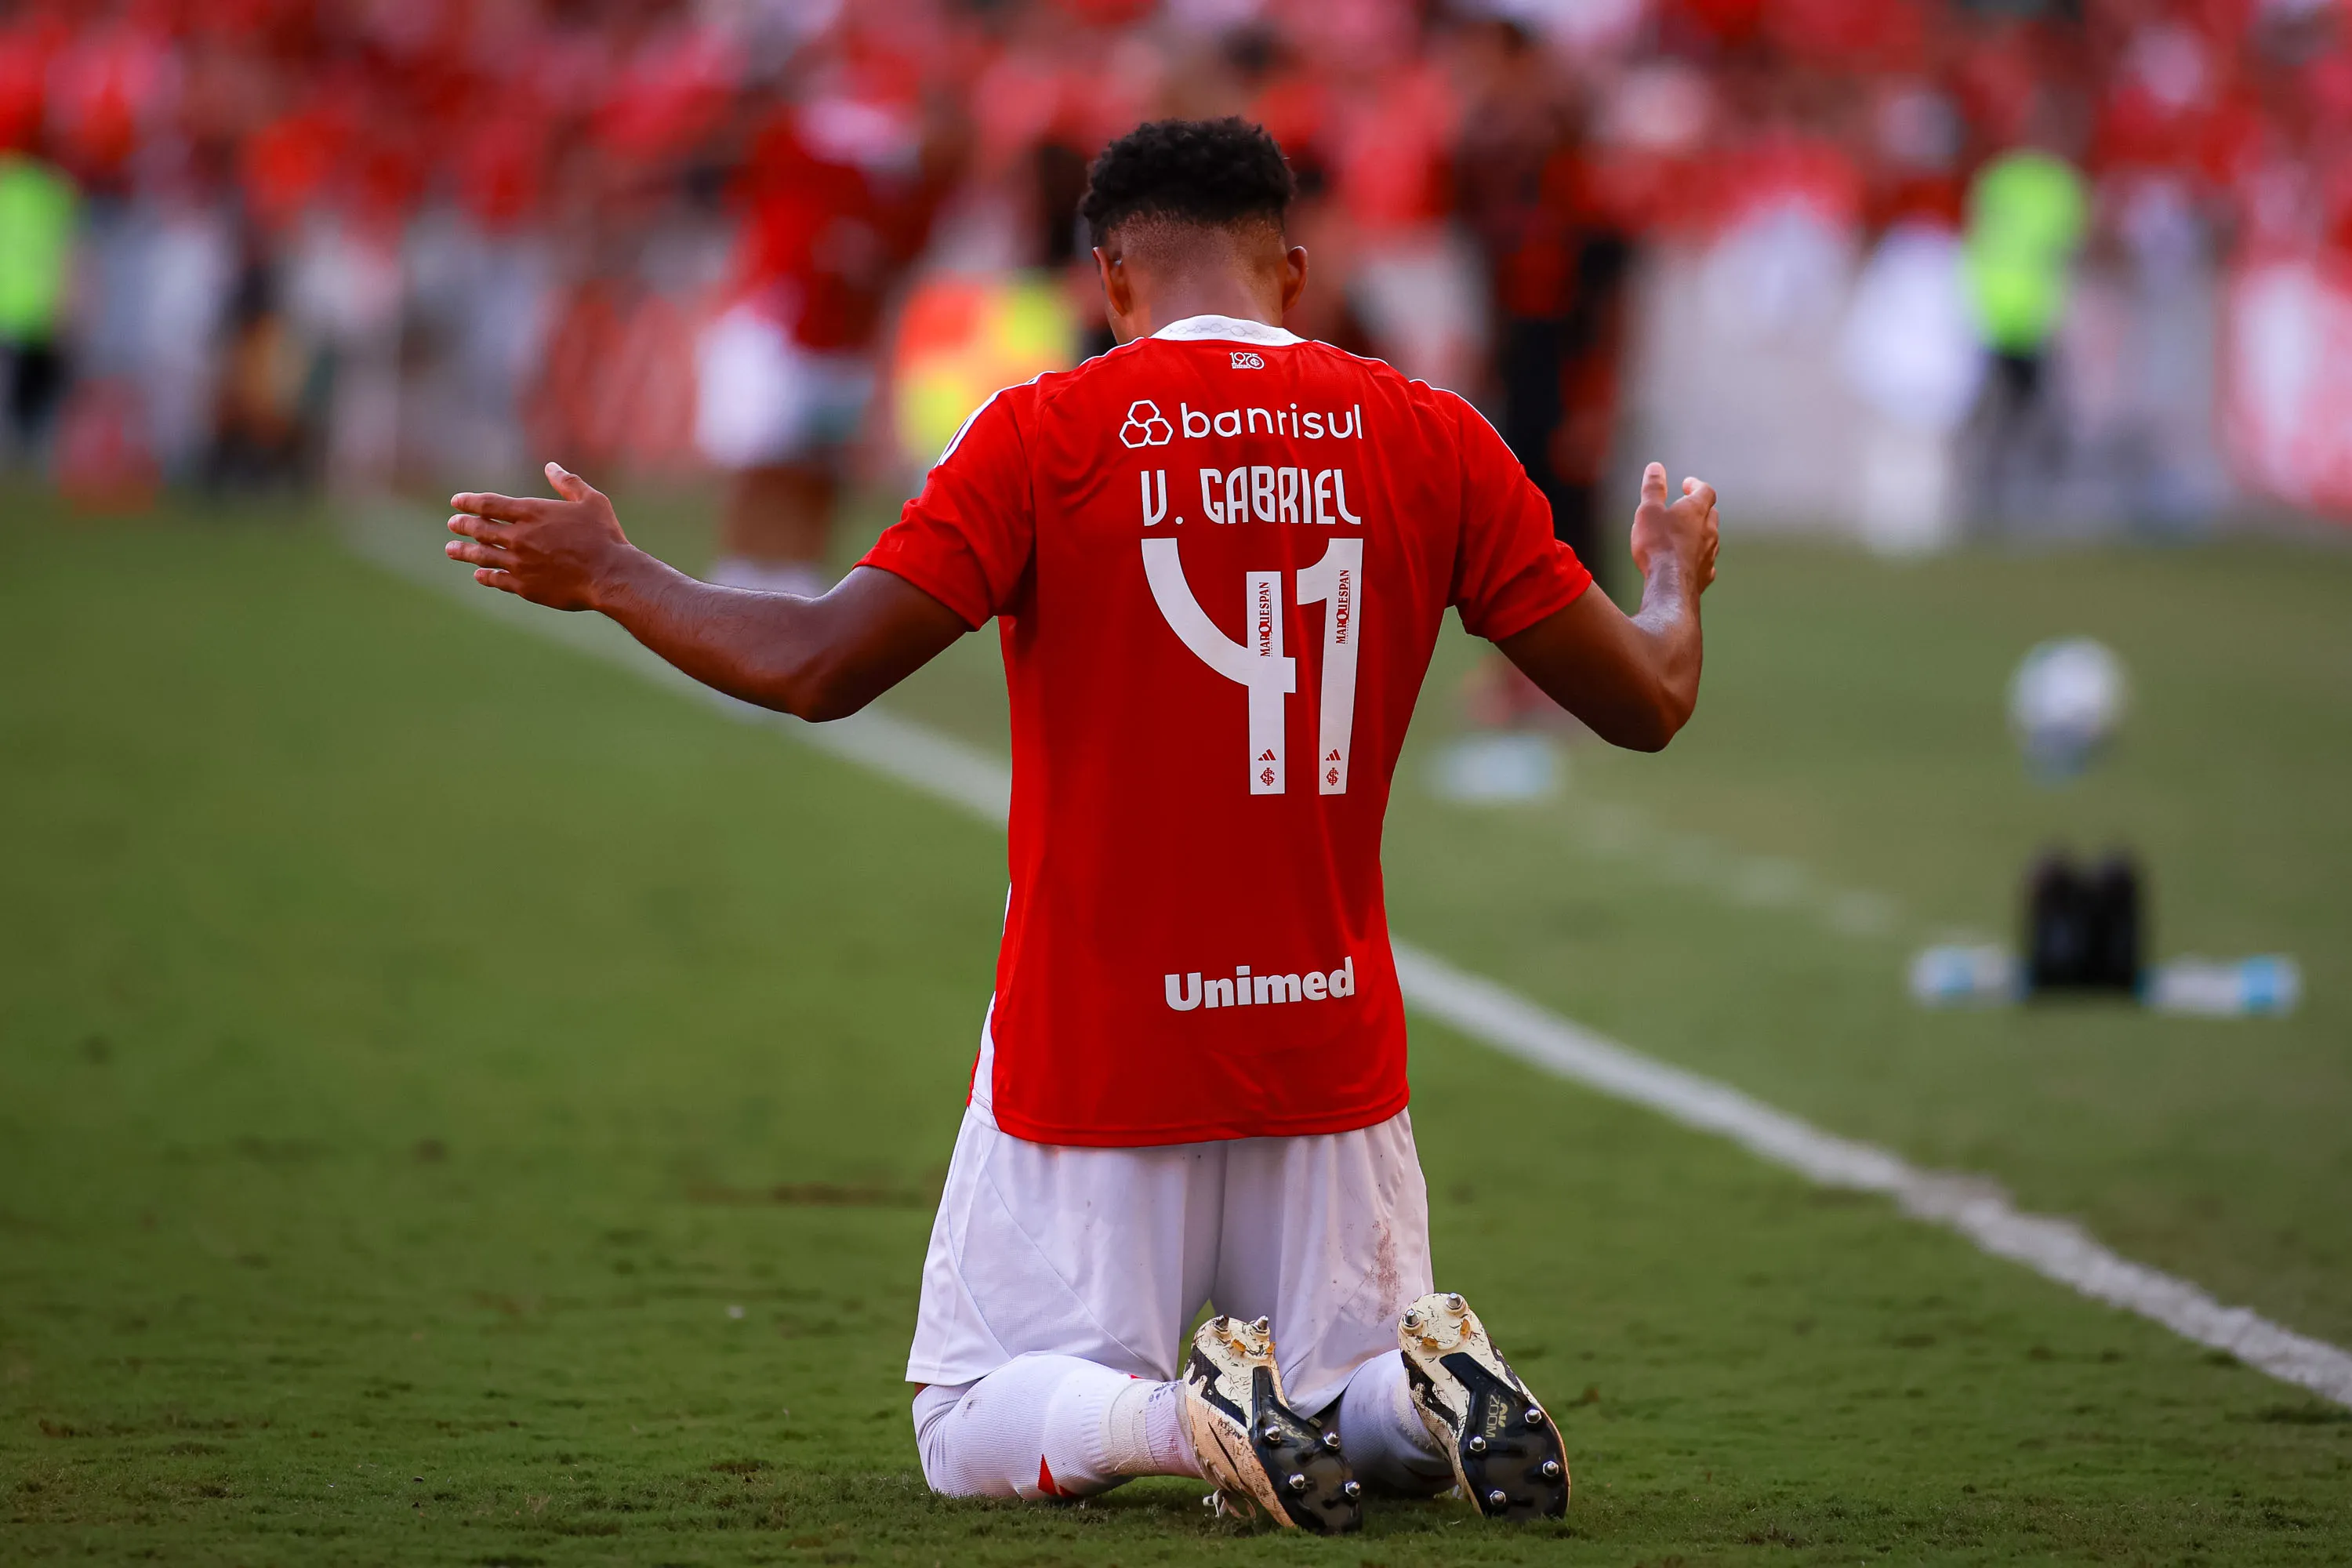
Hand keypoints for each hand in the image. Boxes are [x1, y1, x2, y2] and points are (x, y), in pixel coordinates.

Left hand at [446, 462, 634, 611]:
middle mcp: (519, 537)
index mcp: (532, 513)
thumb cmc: (604, 536)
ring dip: (464, 551)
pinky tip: (479, 574)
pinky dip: (486, 576)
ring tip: (451, 550)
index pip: (489, 504)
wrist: (610, 575)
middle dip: (462, 525)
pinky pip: (497, 579)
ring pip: (482, 555)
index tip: (456, 502)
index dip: (469, 502)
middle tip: (453, 524)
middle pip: (480, 529)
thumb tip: (551, 467)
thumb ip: (568, 483)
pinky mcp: (525, 586)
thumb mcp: (592, 501)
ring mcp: (519, 563)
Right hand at [1628, 461, 1718, 593]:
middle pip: (1711, 514)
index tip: (1687, 484)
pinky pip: (1707, 562)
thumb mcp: (1648, 510)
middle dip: (1700, 509)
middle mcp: (1709, 530)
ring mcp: (1710, 553)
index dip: (1697, 486)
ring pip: (1711, 538)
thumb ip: (1653, 488)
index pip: (1706, 491)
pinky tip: (1692, 561)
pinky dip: (1700, 557)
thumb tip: (1655, 467)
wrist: (1669, 584)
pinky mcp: (1705, 574)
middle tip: (1687, 508)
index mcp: (1696, 510)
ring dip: (1701, 533)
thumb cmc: (1657, 544)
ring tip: (1687, 535)